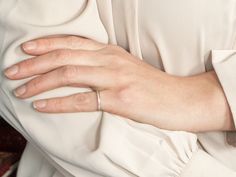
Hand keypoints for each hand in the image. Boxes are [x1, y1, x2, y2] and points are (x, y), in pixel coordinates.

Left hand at [4, 36, 233, 131]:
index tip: (27, 49)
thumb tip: (83, 70)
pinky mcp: (119, 100)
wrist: (181, 98)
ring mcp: (115, 79)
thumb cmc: (154, 86)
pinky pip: (81, 100)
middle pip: (64, 56)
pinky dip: (58, 102)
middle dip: (34, 63)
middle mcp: (110, 61)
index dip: (46, 44)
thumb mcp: (127, 68)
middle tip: (13, 70)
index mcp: (111, 52)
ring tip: (20, 89)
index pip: (72, 42)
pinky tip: (41, 104)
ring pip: (68, 74)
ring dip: (39, 81)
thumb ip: (105, 66)